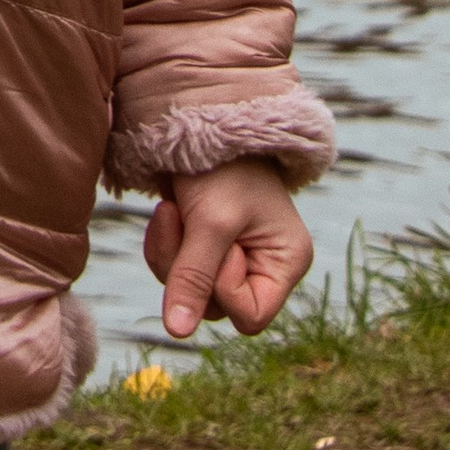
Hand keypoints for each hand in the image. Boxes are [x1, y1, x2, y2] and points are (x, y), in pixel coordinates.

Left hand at [145, 161, 312, 338]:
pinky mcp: (204, 244)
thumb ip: (193, 278)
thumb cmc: (220, 166)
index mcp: (285, 262)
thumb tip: (176, 333)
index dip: (224, 289)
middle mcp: (264, 266)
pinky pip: (176, 271)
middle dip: (189, 268)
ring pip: (190, 292)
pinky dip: (164, 244)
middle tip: (183, 220)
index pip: (251, 316)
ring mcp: (234, 257)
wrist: (198, 116)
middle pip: (214, 306)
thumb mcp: (210, 222)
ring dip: (170, 253)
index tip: (218, 247)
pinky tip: (167, 209)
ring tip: (172, 210)